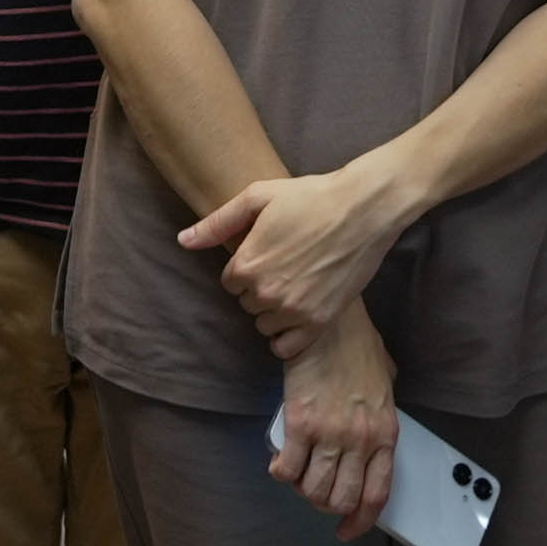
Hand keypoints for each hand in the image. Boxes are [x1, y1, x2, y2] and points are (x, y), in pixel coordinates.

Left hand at [183, 161, 407, 359]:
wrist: (363, 209)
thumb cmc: (311, 197)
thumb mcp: (258, 197)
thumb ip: (217, 223)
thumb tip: (183, 241)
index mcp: (246, 265)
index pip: (230, 282)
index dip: (246, 267)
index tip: (266, 254)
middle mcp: (265, 293)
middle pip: (247, 304)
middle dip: (260, 288)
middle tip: (284, 266)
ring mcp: (293, 310)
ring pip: (265, 325)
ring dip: (274, 312)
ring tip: (295, 287)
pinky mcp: (319, 322)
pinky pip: (287, 349)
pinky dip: (287, 338)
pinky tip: (296, 317)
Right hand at [271, 307, 399, 539]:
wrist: (329, 322)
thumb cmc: (355, 346)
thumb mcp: (385, 383)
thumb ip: (381, 414)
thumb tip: (371, 435)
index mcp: (385, 433)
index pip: (376, 494)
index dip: (359, 521)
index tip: (347, 529)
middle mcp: (360, 440)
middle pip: (341, 499)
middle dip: (325, 504)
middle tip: (315, 492)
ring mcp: (330, 434)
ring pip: (313, 490)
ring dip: (303, 490)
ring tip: (298, 475)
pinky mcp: (301, 423)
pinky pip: (287, 468)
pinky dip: (281, 472)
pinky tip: (280, 462)